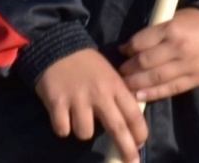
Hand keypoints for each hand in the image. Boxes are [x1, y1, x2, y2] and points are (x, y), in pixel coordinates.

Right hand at [34, 47, 146, 162]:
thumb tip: (128, 121)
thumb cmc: (87, 63)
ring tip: (77, 116)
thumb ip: (117, 95)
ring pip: (84, 133)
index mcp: (116, 85)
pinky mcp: (57, 104)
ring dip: (81, 130)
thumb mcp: (109, 74)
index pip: (133, 113)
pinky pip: (62, 129)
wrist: (58, 47)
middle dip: (126, 148)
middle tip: (131, 161)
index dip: (139, 132)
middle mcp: (100, 94)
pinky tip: (62, 114)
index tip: (141, 144)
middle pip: (117, 128)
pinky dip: (62, 126)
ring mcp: (78, 99)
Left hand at [118, 7, 198, 102]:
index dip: (128, 48)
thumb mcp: (177, 18)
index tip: (123, 51)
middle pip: (144, 62)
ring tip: (125, 86)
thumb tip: (132, 46)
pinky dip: (152, 94)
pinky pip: (169, 89)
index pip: (141, 42)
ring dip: (135, 84)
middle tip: (120, 72)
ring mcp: (186, 65)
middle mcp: (178, 48)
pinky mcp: (194, 79)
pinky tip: (139, 96)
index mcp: (173, 29)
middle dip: (128, 69)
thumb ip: (157, 32)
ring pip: (154, 78)